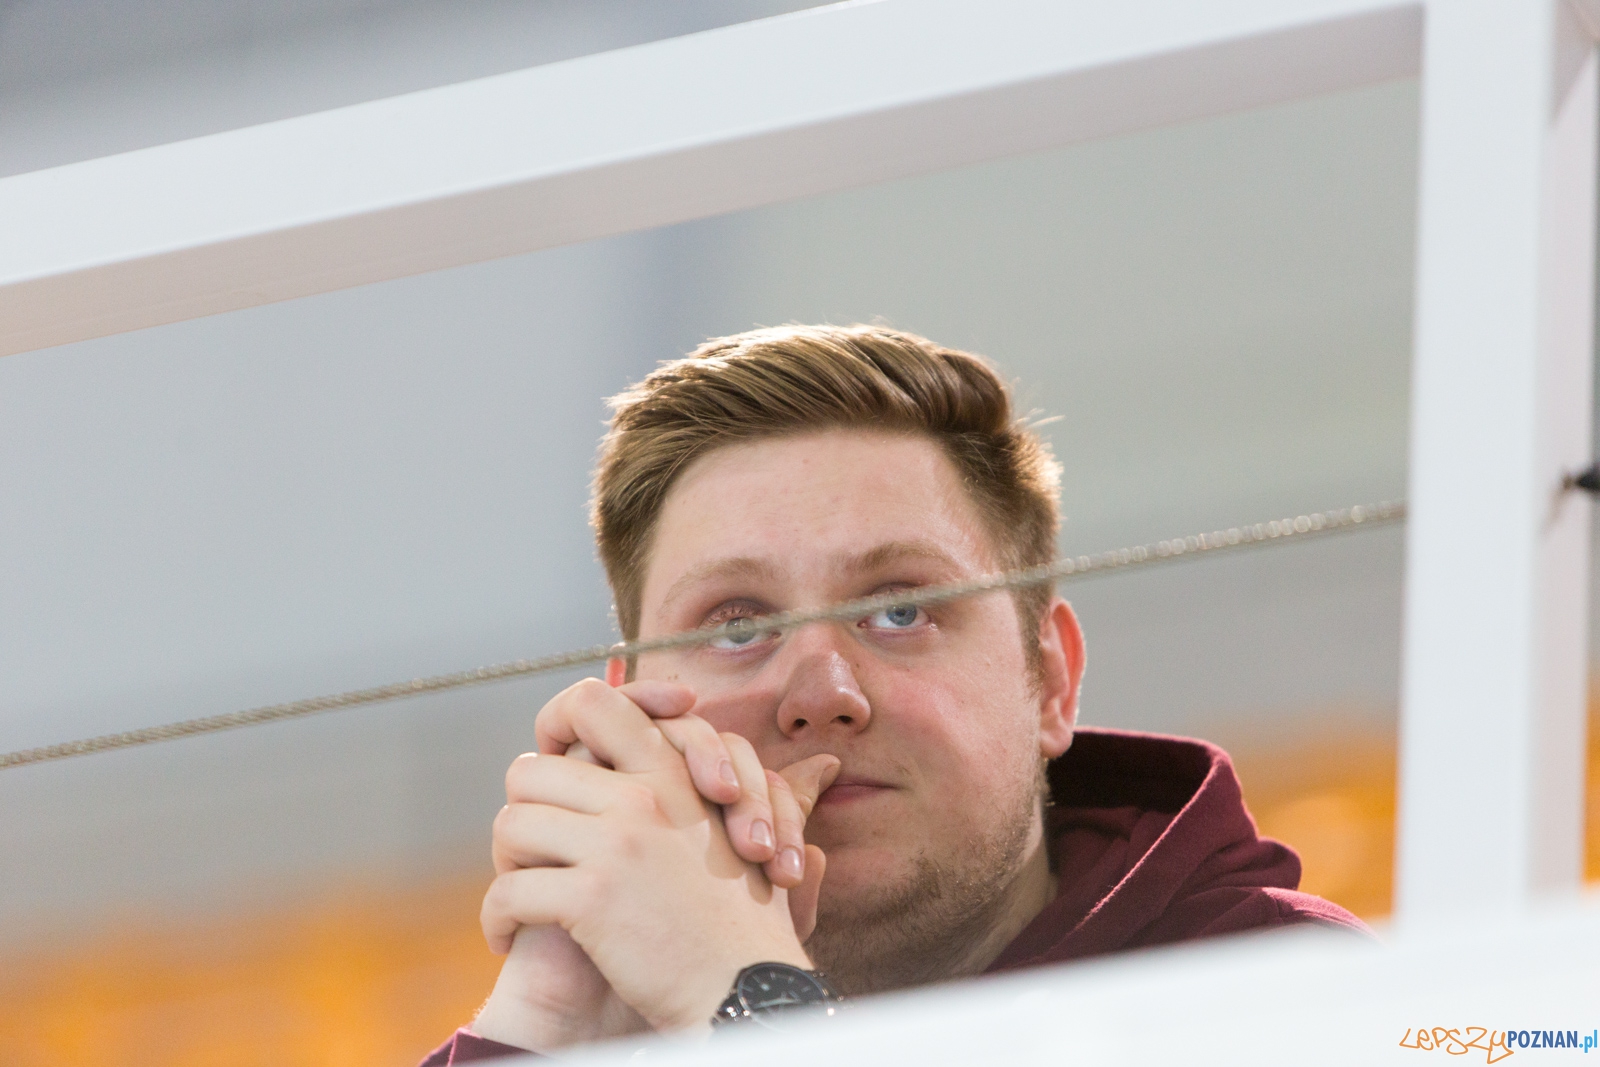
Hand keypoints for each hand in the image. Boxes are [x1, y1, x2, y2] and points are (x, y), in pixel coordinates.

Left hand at [475, 679, 833, 1045]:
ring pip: (510, 825)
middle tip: (531, 854)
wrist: (749, 988)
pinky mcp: (593, 896)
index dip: (557, 725)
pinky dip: (497, 919)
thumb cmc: (737, 921)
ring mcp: (617, 843)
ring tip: (522, 896)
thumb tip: (612, 763)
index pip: (592, 702)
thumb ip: (675, 788)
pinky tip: (507, 937)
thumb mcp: (721, 828)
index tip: (555, 765)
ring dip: (506, 865)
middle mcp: (641, 796)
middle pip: (530, 772)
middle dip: (523, 814)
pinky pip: (508, 891)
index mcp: (669, 773)